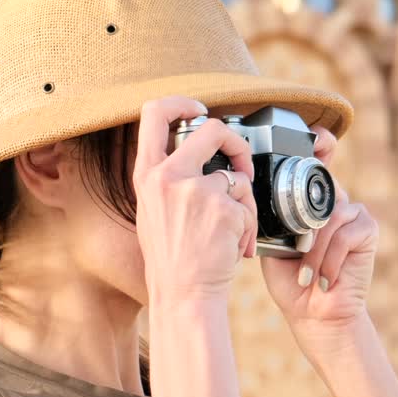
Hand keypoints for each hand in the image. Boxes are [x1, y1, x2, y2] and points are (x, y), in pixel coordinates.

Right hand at [134, 97, 258, 304]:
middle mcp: (168, 177)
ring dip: (245, 201)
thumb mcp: (153, 211)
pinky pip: (249, 205)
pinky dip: (249, 227)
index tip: (198, 110)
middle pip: (212, 127)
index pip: (153, 112)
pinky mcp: (224, 209)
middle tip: (240, 167)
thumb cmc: (172, 260)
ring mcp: (197, 191)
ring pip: (239, 175)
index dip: (181, 101)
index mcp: (148, 175)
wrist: (183, 295)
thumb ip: (169, 179)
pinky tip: (235, 247)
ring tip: (234, 230)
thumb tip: (197, 153)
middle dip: (236, 143)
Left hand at [260, 127, 378, 339]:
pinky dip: (328, 260)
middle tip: (300, 245)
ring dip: (313, 252)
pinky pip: (344, 234)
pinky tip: (324, 279)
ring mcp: (355, 214)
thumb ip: (273, 217)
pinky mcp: (368, 230)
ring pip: (328, 218)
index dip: (319, 145)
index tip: (315, 135)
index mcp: (312, 203)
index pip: (317, 165)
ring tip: (306, 275)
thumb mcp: (274, 243)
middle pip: (325, 184)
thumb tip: (256, 193)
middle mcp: (335, 202)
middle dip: (310, 212)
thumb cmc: (291, 281)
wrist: (314, 314)